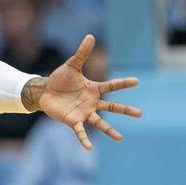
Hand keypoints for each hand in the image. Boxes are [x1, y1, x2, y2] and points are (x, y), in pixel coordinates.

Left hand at [32, 35, 141, 149]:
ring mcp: (83, 113)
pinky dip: (84, 139)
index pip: (111, 86)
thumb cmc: (60, 79)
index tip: (136, 81)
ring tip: (120, 138)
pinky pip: (80, 131)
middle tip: (140, 113)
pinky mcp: (72, 121)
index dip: (123, 83)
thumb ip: (82, 53)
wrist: (45, 92)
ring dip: (109, 130)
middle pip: (112, 107)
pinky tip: (89, 147)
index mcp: (94, 89)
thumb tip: (90, 36)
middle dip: (125, 110)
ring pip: (100, 122)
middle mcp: (92, 102)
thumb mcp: (71, 65)